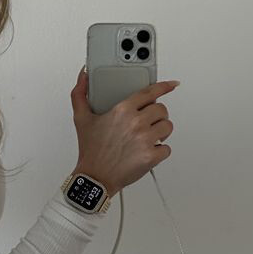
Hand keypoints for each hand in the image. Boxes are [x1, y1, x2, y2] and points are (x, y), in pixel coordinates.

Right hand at [70, 67, 178, 195]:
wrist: (95, 178)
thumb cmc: (91, 151)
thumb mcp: (81, 119)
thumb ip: (80, 93)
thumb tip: (83, 75)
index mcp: (122, 110)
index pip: (149, 92)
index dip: (163, 87)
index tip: (172, 85)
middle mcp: (135, 123)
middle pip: (161, 109)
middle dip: (157, 115)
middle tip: (148, 122)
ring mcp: (145, 140)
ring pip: (167, 127)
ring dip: (161, 132)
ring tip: (149, 137)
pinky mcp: (151, 156)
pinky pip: (167, 148)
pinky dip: (160, 151)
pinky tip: (148, 151)